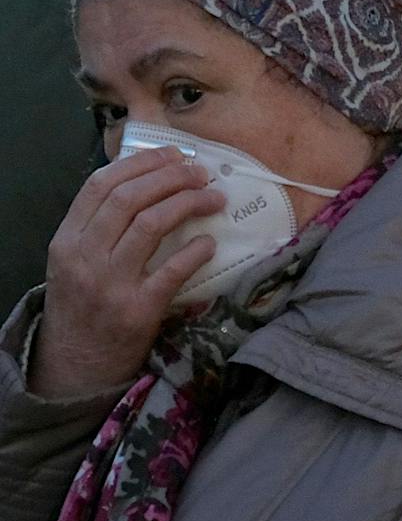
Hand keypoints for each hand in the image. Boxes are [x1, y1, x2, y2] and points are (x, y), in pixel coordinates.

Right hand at [32, 148, 226, 398]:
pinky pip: (173, 270)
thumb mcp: (75, 261)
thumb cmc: (83, 304)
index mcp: (67, 240)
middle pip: (129, 198)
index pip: (100, 185)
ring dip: (189, 203)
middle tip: (202, 175)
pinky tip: (210, 242)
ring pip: (152, 224)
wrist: (75, 365)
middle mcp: (84, 258)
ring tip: (214, 199)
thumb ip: (101, 225)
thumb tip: (153, 179)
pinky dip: (196, 251)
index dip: (141, 163)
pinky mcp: (138, 311)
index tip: (174, 155)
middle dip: (172, 177)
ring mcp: (110, 285)